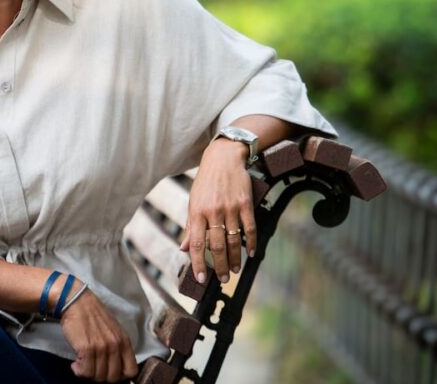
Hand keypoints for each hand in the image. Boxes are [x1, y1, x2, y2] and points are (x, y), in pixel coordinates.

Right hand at [60, 288, 138, 381]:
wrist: (77, 302)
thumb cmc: (93, 316)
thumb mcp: (113, 330)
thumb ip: (117, 347)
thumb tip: (115, 368)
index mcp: (124, 341)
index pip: (131, 371)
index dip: (121, 376)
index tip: (109, 372)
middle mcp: (115, 345)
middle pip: (113, 377)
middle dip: (101, 377)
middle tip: (93, 369)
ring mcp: (101, 347)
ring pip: (98, 376)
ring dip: (88, 374)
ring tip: (83, 364)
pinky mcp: (86, 348)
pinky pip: (85, 372)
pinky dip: (79, 371)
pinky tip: (76, 364)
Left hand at [181, 138, 257, 283]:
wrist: (224, 157)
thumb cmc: (206, 182)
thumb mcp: (193, 201)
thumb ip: (190, 226)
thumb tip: (184, 249)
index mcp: (197, 212)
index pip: (197, 244)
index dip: (198, 263)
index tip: (201, 278)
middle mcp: (213, 211)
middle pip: (217, 246)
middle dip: (219, 266)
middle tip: (222, 279)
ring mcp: (231, 207)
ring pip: (234, 240)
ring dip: (235, 259)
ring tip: (235, 270)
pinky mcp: (246, 203)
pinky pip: (250, 228)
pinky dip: (251, 242)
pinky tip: (251, 253)